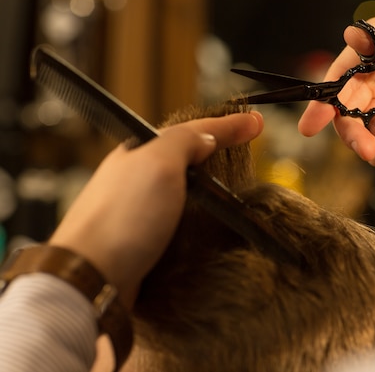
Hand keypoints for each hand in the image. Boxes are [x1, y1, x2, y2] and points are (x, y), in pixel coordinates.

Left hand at [49, 112, 263, 306]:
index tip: (257, 123)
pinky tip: (213, 226)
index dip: (227, 126)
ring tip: (238, 190)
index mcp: (138, 155)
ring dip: (211, 190)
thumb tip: (207, 136)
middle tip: (248, 150)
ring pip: (184, 194)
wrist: (92, 277)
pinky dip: (201, 220)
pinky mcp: (144, 245)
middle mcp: (137, 182)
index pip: (191, 132)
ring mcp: (139, 215)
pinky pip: (180, 224)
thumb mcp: (159, 163)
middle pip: (186, 161)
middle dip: (217, 153)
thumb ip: (184, 142)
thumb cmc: (123, 218)